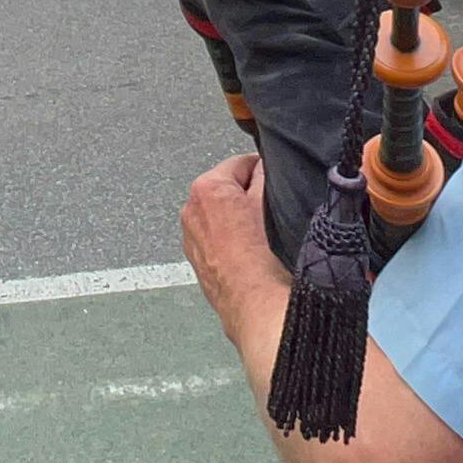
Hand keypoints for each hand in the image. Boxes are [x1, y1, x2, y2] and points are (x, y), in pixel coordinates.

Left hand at [180, 153, 279, 333]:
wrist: (251, 300)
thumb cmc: (258, 256)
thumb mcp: (268, 203)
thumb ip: (264, 176)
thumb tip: (262, 168)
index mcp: (206, 188)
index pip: (240, 163)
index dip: (261, 169)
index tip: (273, 179)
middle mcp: (191, 209)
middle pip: (225, 188)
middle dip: (246, 194)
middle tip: (269, 210)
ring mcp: (190, 235)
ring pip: (218, 214)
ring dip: (236, 218)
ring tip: (258, 234)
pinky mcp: (195, 257)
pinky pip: (214, 238)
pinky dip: (228, 239)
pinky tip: (246, 251)